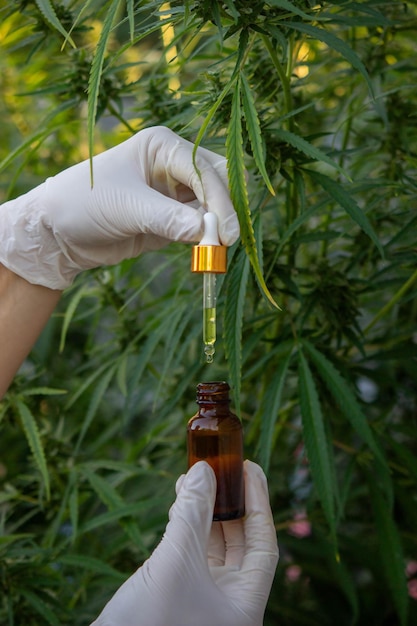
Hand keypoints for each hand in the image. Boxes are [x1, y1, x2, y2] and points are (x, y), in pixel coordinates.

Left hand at [0, 126, 238, 289]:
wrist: (58, 232)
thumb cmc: (84, 203)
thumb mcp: (126, 207)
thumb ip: (168, 219)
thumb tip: (207, 233)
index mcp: (162, 146)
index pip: (204, 169)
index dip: (220, 199)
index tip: (226, 232)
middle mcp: (173, 165)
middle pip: (219, 181)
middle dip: (226, 208)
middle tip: (227, 240)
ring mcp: (174, 192)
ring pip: (213, 206)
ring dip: (218, 226)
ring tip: (215, 251)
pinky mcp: (172, 218)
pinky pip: (200, 226)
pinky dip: (207, 238)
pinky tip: (205, 251)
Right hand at [91, 460, 278, 625]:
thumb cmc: (151, 621)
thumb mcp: (177, 561)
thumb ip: (193, 513)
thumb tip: (204, 471)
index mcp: (244, 605)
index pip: (263, 543)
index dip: (259, 503)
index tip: (250, 469)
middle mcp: (228, 603)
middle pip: (239, 541)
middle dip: (228, 502)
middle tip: (221, 467)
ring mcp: (202, 599)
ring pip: (211, 544)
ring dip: (203, 510)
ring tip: (192, 478)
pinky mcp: (177, 595)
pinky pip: (189, 552)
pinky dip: (184, 525)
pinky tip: (176, 504)